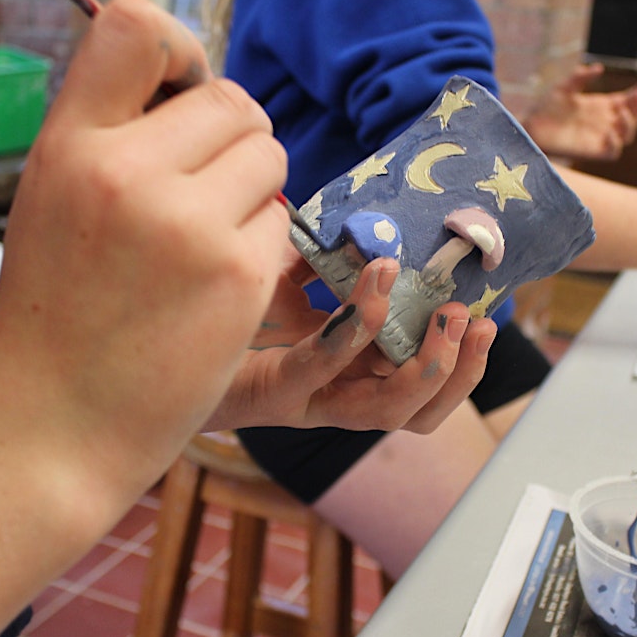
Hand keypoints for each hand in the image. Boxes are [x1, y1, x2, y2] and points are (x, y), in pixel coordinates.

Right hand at [0, 0, 288, 495]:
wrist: (52, 431)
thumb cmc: (50, 320)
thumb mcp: (51, 205)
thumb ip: (110, 139)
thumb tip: (192, 90)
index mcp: (68, 146)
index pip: (137, 25)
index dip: (177, 53)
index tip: (180, 98)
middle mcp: (126, 172)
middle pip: (234, 101)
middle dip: (232, 141)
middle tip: (204, 191)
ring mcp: (188, 226)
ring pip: (270, 159)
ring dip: (251, 196)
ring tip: (202, 246)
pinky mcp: (238, 278)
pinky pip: (281, 226)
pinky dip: (261, 251)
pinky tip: (216, 289)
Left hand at [205, 250, 496, 433]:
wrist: (149, 350)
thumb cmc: (219, 314)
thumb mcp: (281, 280)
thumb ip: (324, 260)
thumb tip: (367, 223)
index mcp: (344, 377)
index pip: (417, 389)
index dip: (460, 365)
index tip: (487, 316)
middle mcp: (331, 399)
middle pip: (414, 412)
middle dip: (457, 372)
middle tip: (476, 322)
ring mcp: (303, 402)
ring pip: (383, 411)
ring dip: (424, 366)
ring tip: (445, 317)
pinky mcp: (268, 391)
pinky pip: (321, 366)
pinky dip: (354, 327)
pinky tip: (371, 284)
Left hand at [524, 63, 636, 161]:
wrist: (528, 128)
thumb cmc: (544, 109)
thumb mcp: (563, 87)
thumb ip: (580, 77)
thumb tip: (598, 68)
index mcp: (602, 106)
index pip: (629, 99)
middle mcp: (604, 122)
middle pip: (634, 116)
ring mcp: (599, 137)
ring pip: (628, 134)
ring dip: (631, 123)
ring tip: (622, 112)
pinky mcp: (590, 151)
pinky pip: (612, 152)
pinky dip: (615, 143)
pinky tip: (610, 133)